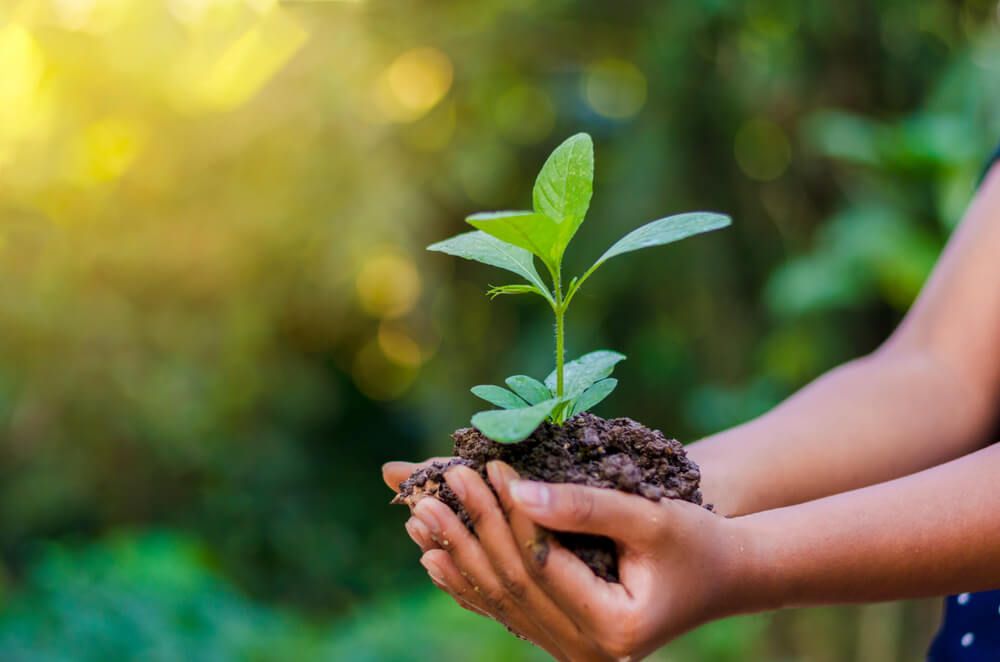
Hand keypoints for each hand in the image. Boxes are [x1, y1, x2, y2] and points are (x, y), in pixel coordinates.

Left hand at [391, 459, 759, 659]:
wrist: (724, 576)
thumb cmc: (697, 541)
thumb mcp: (649, 517)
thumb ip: (585, 507)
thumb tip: (517, 489)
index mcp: (613, 629)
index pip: (542, 566)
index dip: (508, 515)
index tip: (482, 468)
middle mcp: (588, 653)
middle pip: (512, 587)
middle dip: (471, 534)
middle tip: (432, 490)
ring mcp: (573, 651)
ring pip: (501, 602)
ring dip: (458, 557)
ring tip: (418, 519)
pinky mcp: (564, 637)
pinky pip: (508, 610)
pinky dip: (469, 582)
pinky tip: (435, 559)